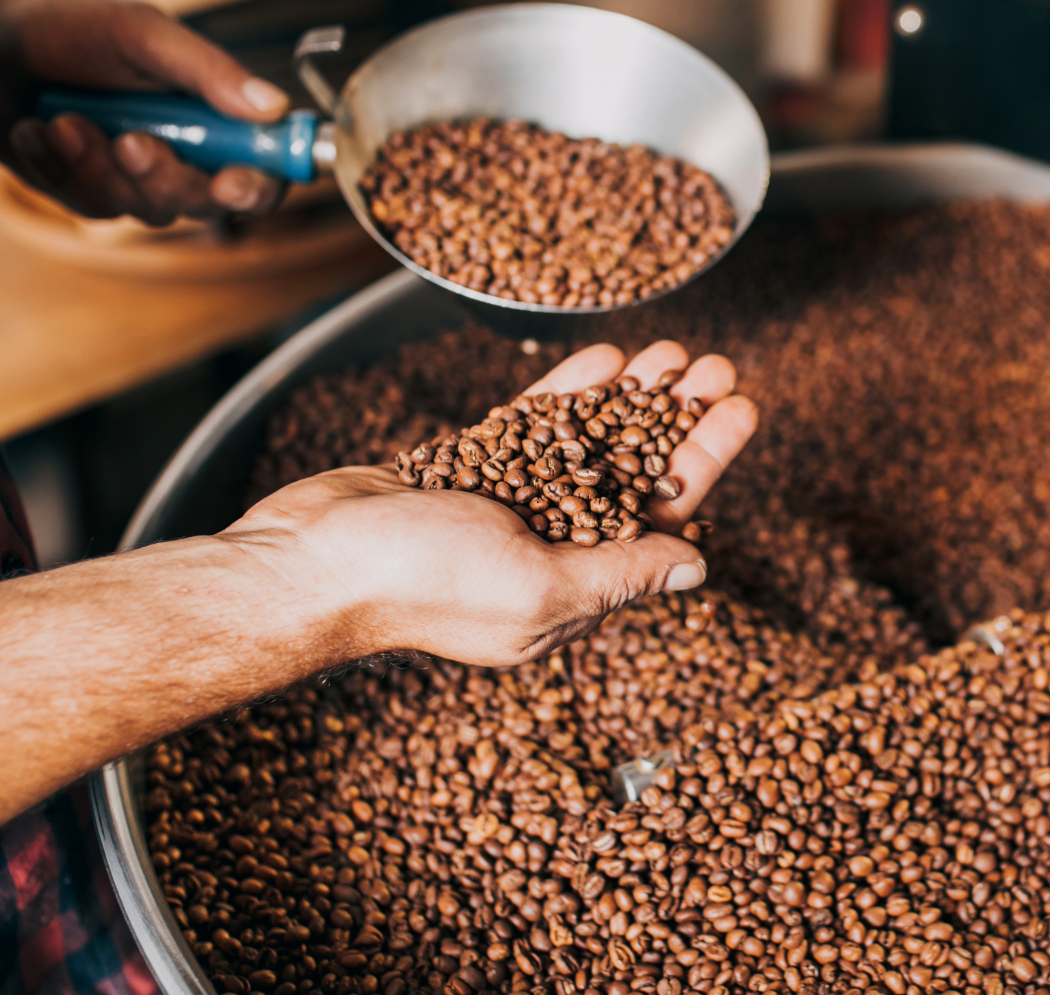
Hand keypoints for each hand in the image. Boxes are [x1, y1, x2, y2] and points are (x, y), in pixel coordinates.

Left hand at [0, 0, 289, 224]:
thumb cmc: (69, 32)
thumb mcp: (142, 35)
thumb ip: (209, 71)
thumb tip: (273, 106)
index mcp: (217, 114)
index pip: (267, 167)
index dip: (260, 183)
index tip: (230, 180)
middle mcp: (190, 154)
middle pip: (211, 202)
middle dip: (166, 177)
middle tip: (130, 140)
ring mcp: (143, 182)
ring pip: (150, 210)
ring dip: (100, 166)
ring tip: (62, 119)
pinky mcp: (97, 198)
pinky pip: (95, 208)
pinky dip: (61, 168)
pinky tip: (35, 131)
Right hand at [223, 342, 758, 666]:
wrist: (308, 560)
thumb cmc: (419, 582)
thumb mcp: (538, 584)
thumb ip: (620, 574)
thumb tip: (697, 567)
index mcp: (573, 591)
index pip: (662, 519)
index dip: (705, 461)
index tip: (742, 410)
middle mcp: (546, 551)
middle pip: (633, 474)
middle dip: (678, 420)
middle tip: (719, 366)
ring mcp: (505, 507)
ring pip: (587, 443)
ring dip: (631, 398)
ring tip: (673, 348)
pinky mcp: (465, 470)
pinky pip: (530, 428)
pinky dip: (567, 395)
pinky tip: (605, 358)